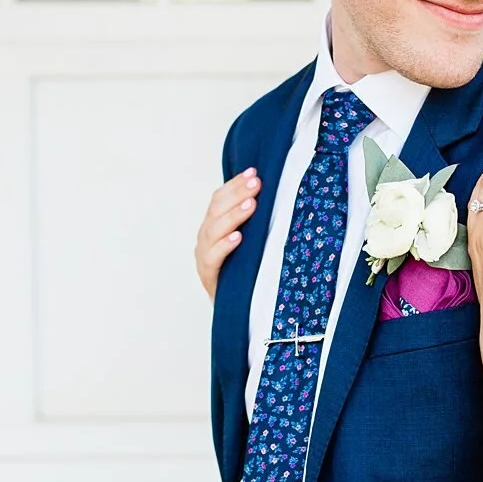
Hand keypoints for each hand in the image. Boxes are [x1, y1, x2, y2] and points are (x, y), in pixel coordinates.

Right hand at [195, 170, 258, 298]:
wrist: (241, 310)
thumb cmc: (248, 271)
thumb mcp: (252, 242)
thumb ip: (256, 221)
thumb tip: (277, 192)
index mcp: (214, 225)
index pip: (219, 198)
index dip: (235, 184)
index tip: (254, 171)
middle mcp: (206, 238)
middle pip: (216, 209)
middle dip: (237, 194)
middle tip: (257, 183)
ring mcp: (204, 256)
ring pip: (213, 230)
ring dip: (233, 215)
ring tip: (251, 205)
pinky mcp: (208, 276)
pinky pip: (213, 258)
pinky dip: (225, 246)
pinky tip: (238, 237)